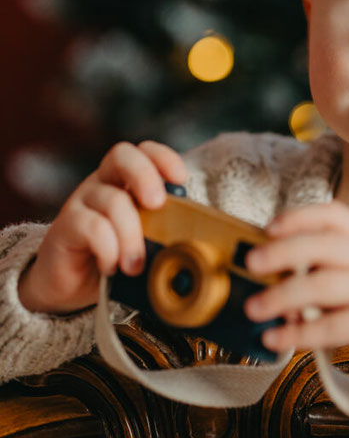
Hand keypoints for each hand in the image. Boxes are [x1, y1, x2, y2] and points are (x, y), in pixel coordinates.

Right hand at [18, 140, 186, 315]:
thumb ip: (164, 233)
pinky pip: (91, 226)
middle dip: (145, 175)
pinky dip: (108, 249)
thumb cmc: (113, 259)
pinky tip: (110, 267)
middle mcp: (102, 184)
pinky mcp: (65, 227)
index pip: (143, 151)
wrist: (70, 286)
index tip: (181, 179)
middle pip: (121, 155)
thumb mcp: (145, 243)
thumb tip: (195, 242)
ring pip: (112, 200)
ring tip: (135, 265)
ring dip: (131, 235)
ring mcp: (81, 202)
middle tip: (157, 205)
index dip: (163, 158)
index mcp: (125, 183)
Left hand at [244, 200, 348, 409]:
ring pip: (320, 285)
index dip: (299, 217)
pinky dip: (295, 334)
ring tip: (253, 308)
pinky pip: (326, 327)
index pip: (334, 214)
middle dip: (281, 252)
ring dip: (280, 297)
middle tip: (251, 263)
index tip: (269, 227)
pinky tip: (274, 338)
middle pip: (322, 245)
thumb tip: (268, 273)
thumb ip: (325, 267)